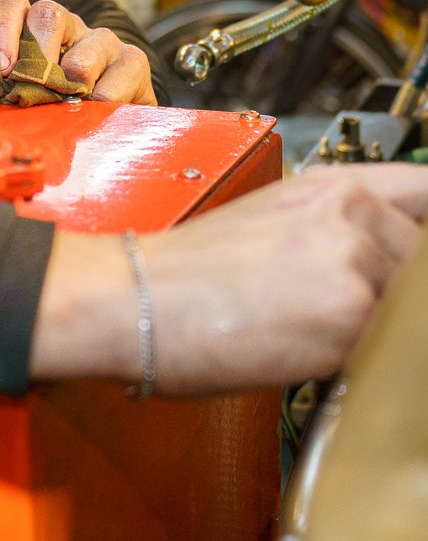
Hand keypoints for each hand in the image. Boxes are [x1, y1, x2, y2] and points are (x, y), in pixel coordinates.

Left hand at [0, 0, 155, 104]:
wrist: (109, 127)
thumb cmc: (53, 110)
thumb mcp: (19, 97)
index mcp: (32, 29)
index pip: (12, 2)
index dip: (3, 26)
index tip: (2, 67)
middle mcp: (68, 26)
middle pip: (49, 14)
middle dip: (37, 53)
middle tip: (32, 88)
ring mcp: (102, 41)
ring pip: (87, 48)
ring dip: (75, 78)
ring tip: (70, 102)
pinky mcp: (133, 61)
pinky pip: (120, 74)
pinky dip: (105, 97)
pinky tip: (98, 112)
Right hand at [31, 164, 427, 393]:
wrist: (140, 298)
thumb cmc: (190, 270)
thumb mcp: (276, 217)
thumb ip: (339, 225)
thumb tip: (385, 252)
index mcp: (335, 184)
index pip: (427, 193)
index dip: (423, 229)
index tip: (413, 253)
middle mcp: (352, 213)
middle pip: (425, 257)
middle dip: (399, 288)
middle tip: (352, 305)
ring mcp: (355, 263)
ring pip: (411, 304)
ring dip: (381, 323)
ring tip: (324, 331)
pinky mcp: (349, 317)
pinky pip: (389, 344)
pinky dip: (365, 356)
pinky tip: (317, 352)